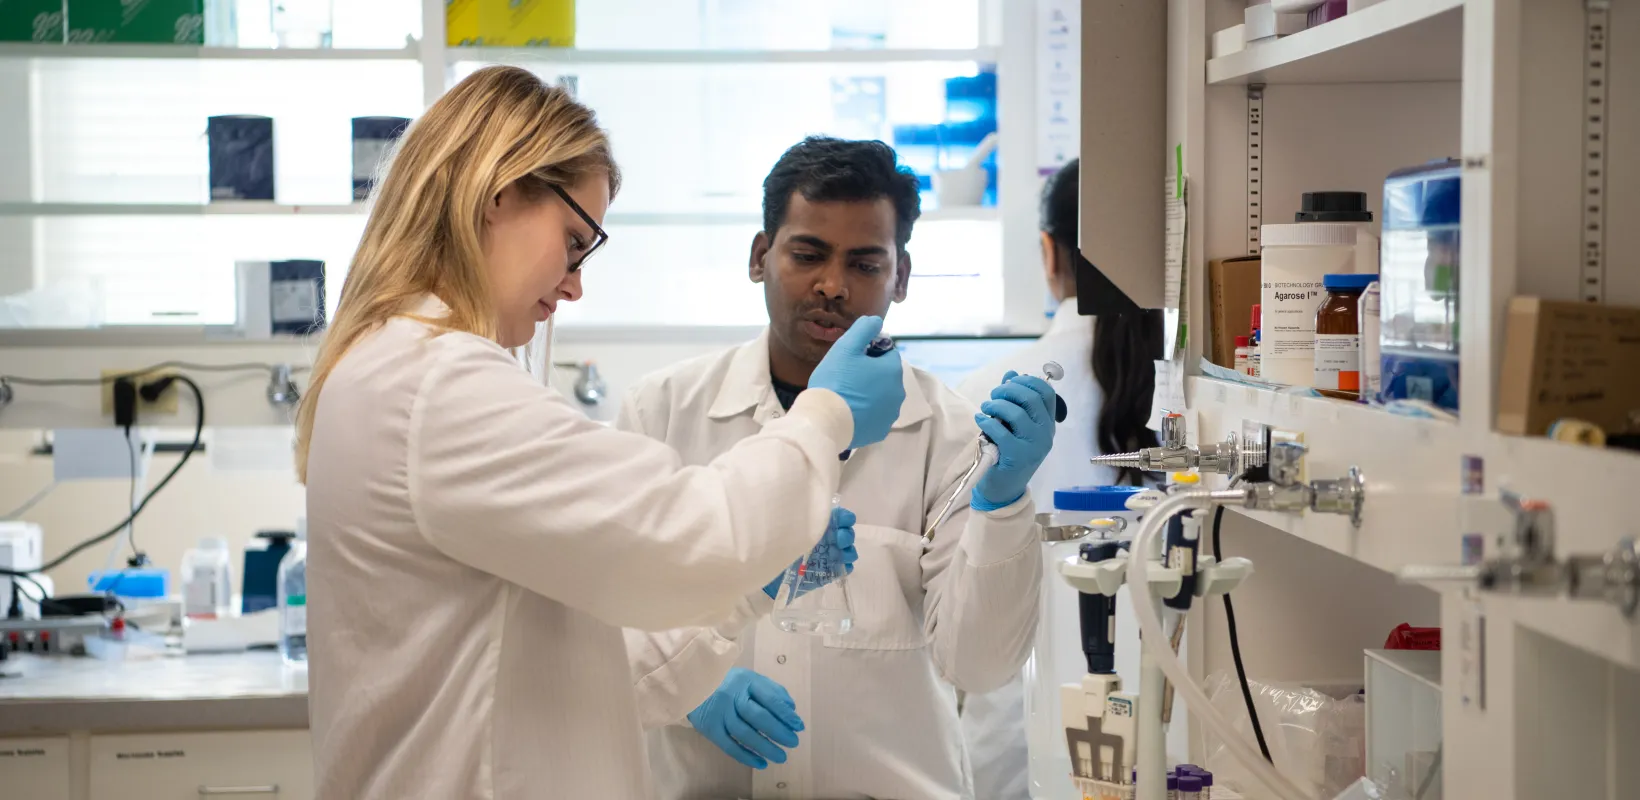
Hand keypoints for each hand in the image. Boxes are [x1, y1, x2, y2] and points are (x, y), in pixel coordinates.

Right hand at [686, 667, 804, 768]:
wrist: (692, 684)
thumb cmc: (728, 683)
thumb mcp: (750, 678)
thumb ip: (772, 690)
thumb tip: (791, 709)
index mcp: (746, 681)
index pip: (770, 698)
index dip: (786, 714)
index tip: (799, 726)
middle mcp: (732, 696)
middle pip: (758, 717)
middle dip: (779, 732)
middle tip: (793, 743)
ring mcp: (719, 713)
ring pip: (745, 734)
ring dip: (765, 747)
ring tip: (781, 757)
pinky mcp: (710, 728)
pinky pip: (729, 746)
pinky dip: (746, 756)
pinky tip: (761, 763)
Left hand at [764, 506, 857, 598]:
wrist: (772, 572)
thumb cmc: (778, 546)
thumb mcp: (787, 530)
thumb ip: (800, 522)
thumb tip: (809, 512)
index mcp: (820, 524)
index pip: (841, 516)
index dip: (845, 517)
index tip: (842, 521)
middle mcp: (828, 538)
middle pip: (848, 533)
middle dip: (847, 535)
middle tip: (838, 540)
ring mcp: (831, 555)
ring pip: (850, 550)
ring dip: (848, 551)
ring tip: (836, 553)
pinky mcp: (830, 571)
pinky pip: (846, 568)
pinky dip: (846, 565)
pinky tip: (838, 564)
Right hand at [808, 316, 905, 449]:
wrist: (825, 420)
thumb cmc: (836, 381)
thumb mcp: (846, 347)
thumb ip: (863, 329)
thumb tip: (876, 320)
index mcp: (892, 370)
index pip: (886, 352)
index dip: (869, 352)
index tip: (852, 359)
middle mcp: (898, 393)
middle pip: (885, 375)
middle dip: (870, 373)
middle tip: (846, 377)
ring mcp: (891, 414)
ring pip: (882, 395)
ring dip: (870, 392)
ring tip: (847, 395)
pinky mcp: (881, 430)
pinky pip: (876, 415)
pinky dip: (866, 411)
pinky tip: (850, 411)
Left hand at [972, 372, 1057, 509]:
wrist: (1004, 490)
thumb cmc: (1008, 454)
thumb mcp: (1014, 426)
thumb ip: (1014, 400)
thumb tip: (1011, 374)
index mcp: (1048, 424)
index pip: (1047, 392)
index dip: (1027, 381)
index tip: (1010, 383)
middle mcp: (1046, 434)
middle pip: (1031, 398)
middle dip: (1008, 390)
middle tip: (993, 396)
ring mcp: (1033, 446)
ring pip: (1016, 412)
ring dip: (995, 405)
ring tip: (986, 408)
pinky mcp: (1017, 456)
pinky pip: (1001, 430)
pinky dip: (987, 421)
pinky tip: (981, 420)